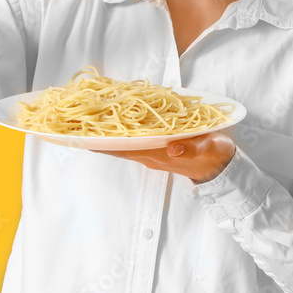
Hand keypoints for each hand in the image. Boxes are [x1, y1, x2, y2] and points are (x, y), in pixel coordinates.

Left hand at [94, 131, 236, 183]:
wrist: (221, 168)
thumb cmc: (214, 155)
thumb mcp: (209, 148)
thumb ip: (192, 148)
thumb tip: (174, 149)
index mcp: (158, 153)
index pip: (123, 148)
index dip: (102, 143)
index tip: (80, 136)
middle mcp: (149, 155)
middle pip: (115, 147)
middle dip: (94, 138)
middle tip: (70, 125)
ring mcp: (150, 154)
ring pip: (120, 146)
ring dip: (102, 137)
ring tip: (82, 124)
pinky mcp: (154, 151)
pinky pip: (128, 143)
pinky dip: (115, 136)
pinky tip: (108, 126)